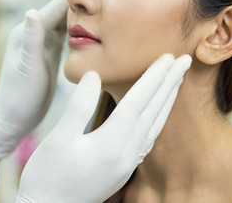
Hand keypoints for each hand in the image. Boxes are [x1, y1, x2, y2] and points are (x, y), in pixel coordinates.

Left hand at [0, 0, 75, 159]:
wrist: (13, 118)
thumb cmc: (18, 96)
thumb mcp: (27, 68)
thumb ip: (31, 40)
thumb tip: (32, 10)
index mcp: (30, 31)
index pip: (58, 5)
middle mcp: (37, 31)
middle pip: (66, 8)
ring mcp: (45, 41)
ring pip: (70, 19)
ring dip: (88, 9)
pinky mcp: (52, 52)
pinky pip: (72, 33)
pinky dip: (86, 26)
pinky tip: (102, 22)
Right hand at [16, 54, 191, 202]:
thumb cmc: (47, 175)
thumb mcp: (58, 138)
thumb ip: (78, 106)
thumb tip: (94, 76)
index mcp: (111, 144)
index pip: (138, 102)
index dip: (153, 77)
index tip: (168, 57)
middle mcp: (125, 155)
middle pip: (153, 112)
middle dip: (169, 84)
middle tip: (184, 60)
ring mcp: (125, 164)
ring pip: (153, 126)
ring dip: (166, 100)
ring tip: (176, 80)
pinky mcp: (121, 170)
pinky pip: (147, 139)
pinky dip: (156, 119)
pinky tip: (157, 112)